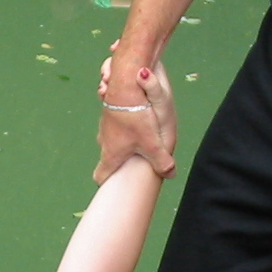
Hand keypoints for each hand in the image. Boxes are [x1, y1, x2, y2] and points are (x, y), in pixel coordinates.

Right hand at [95, 42, 175, 181]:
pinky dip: (122, 122)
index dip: (106, 182)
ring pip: (110, 137)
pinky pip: (114, 121)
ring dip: (120, 139)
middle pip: (107, 156)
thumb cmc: (135, 118)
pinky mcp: (108, 110)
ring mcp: (105, 125)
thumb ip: (162, 161)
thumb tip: (170, 175)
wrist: (124, 85)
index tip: (111, 185)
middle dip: (117, 160)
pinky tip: (135, 116)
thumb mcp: (152, 143)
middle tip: (130, 160)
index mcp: (111, 153)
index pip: (101, 175)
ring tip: (137, 135)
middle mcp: (104, 141)